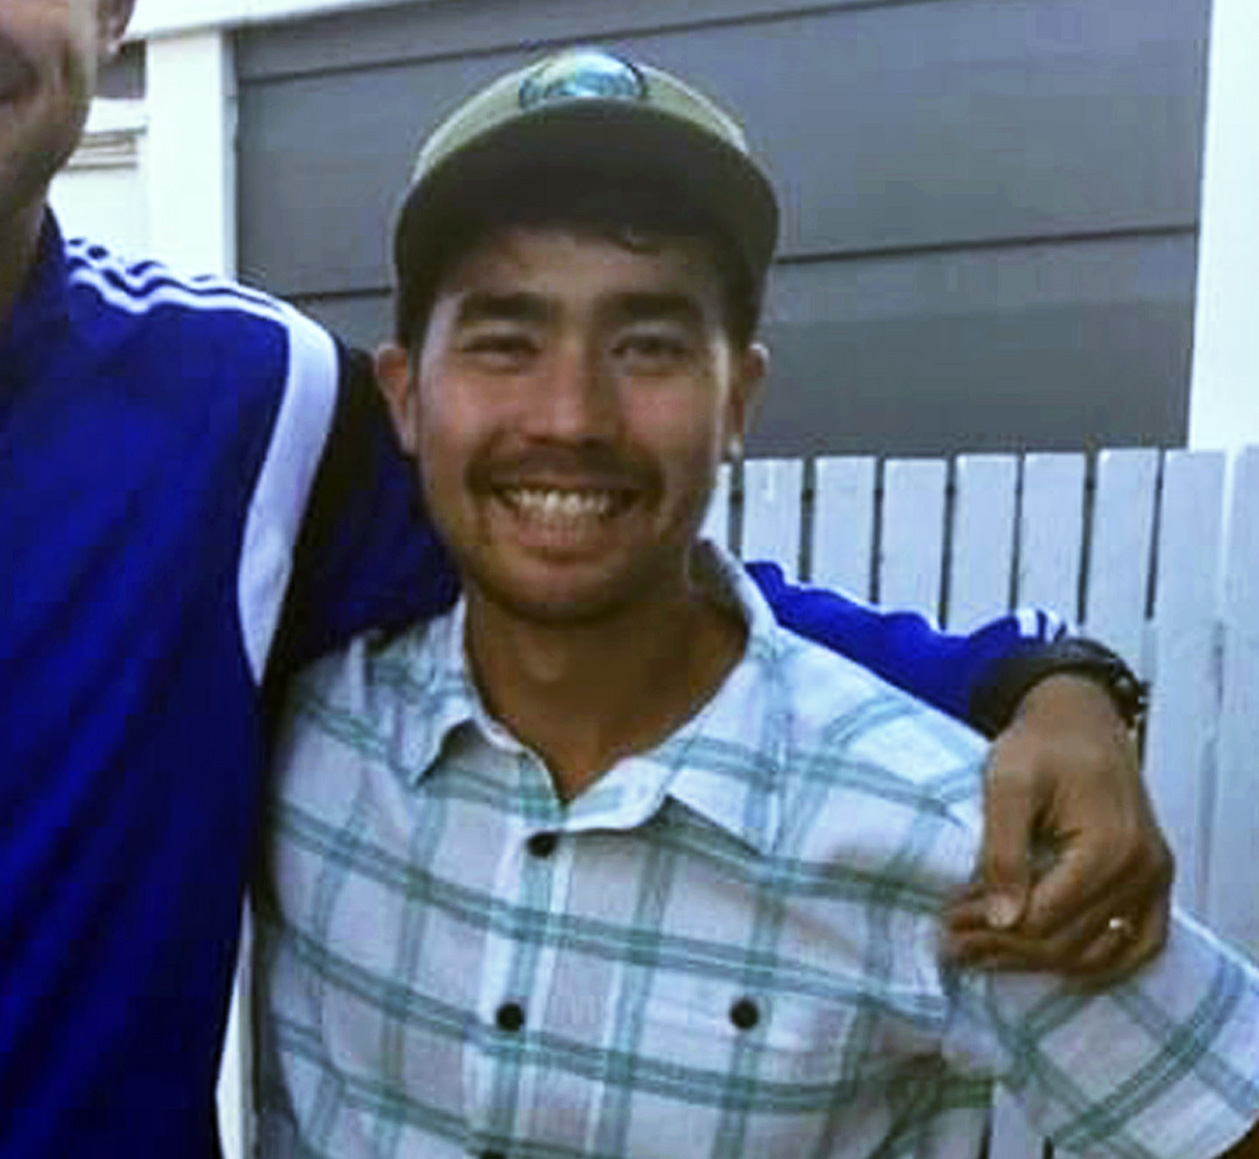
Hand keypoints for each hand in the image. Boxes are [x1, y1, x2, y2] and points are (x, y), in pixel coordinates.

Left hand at [944, 673, 1172, 982]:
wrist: (1080, 719)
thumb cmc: (1039, 744)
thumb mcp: (1007, 785)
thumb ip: (1004, 851)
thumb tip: (1002, 919)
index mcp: (1108, 847)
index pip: (1045, 917)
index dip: (990, 929)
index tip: (947, 925)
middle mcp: (1142, 871)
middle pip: (1069, 942)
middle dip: (1005, 950)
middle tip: (953, 947)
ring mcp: (1154, 879)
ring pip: (1099, 952)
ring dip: (1040, 963)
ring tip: (982, 958)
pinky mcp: (1153, 881)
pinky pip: (1137, 944)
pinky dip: (1097, 962)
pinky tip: (1051, 967)